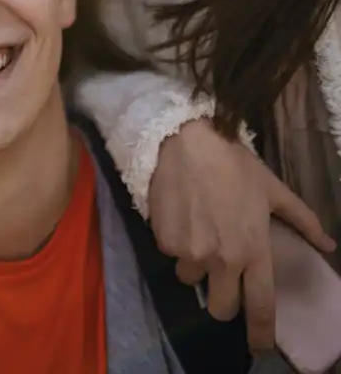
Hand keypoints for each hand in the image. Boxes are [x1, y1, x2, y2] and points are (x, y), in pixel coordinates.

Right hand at [149, 119, 334, 352]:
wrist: (187, 141)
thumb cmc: (234, 165)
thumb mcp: (273, 190)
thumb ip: (302, 221)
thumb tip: (329, 246)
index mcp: (253, 250)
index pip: (259, 306)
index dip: (259, 333)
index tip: (259, 345)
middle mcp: (222, 259)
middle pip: (219, 307)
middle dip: (219, 298)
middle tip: (219, 275)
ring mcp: (190, 251)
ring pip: (190, 277)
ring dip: (193, 263)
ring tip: (196, 233)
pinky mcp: (164, 240)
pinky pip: (169, 253)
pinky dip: (174, 242)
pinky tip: (179, 217)